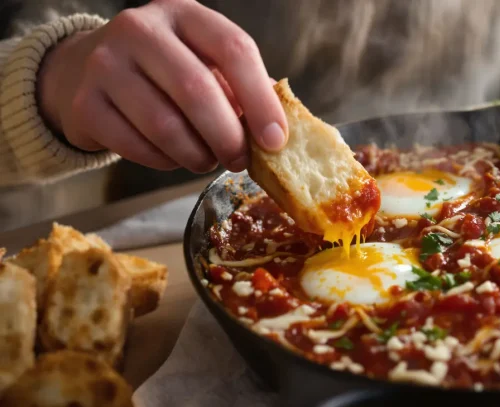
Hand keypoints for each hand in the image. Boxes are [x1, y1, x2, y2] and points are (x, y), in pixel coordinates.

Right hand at [37, 0, 286, 172]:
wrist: (86, 69)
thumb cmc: (165, 70)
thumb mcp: (204, 62)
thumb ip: (240, 88)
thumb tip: (277, 133)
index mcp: (184, 13)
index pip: (234, 49)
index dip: (260, 100)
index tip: (275, 140)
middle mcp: (140, 29)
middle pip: (197, 90)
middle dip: (228, 137)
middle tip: (239, 160)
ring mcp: (105, 63)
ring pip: (165, 126)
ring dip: (196, 155)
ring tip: (206, 160)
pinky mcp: (85, 103)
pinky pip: (137, 147)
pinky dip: (164, 162)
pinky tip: (173, 158)